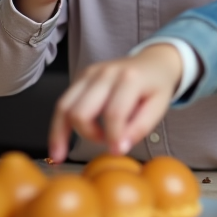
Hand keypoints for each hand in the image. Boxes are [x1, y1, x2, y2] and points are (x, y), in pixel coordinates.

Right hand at [48, 44, 182, 162]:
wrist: (153, 62)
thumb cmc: (155, 87)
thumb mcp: (158, 108)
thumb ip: (140, 128)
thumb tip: (118, 148)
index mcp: (130, 79)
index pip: (114, 113)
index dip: (113, 137)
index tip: (116, 151)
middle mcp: (106, 73)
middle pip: (81, 112)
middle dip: (89, 135)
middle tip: (104, 141)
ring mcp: (90, 73)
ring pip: (63, 107)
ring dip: (62, 133)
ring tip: (63, 153)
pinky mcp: (80, 76)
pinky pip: (62, 103)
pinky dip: (58, 125)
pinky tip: (58, 144)